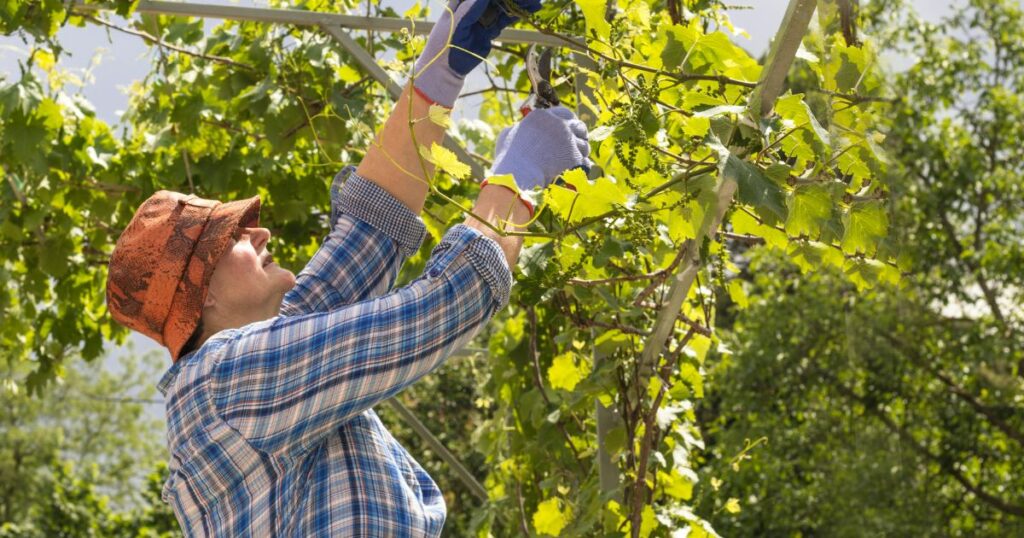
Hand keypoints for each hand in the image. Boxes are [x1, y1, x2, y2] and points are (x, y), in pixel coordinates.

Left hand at [413, 0, 541, 106]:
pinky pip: (505, 18)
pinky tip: (529, 11)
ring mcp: (482, 15)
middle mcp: (473, 4)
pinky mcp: (489, 28)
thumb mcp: (457, 23)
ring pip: (503, 5)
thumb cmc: (445, 43)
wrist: (446, 67)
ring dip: (519, 3)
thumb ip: (471, 8)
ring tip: (535, 4)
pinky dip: (516, 14)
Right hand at [491, 106, 590, 190]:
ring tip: (577, 160)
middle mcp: (558, 125)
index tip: (569, 128)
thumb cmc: (508, 158)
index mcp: (542, 117)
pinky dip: (584, 167)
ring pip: (584, 145)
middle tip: (578, 143)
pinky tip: (581, 172)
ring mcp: (568, 141)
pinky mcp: (574, 157)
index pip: (563, 113)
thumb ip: (516, 130)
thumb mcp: (506, 137)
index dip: (568, 122)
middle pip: (578, 126)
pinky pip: (586, 162)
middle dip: (580, 134)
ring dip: (581, 152)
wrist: (517, 174)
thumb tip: (516, 130)